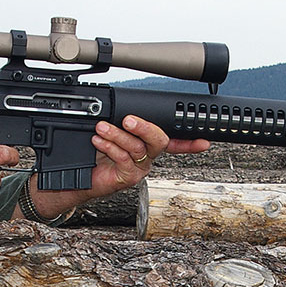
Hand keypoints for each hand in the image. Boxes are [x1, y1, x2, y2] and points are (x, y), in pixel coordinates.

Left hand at [88, 116, 208, 197]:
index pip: (174, 142)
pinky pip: (124, 159)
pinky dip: (110, 147)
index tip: (204, 142)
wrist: (81, 178)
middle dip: (145, 127)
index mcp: (148, 145)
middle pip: (159, 140)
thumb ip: (121, 123)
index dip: (190, 142)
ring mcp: (139, 168)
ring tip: (102, 127)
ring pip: (138, 148)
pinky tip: (99, 141)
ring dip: (118, 135)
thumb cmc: (96, 154)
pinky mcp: (128, 177)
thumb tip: (122, 108)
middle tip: (128, 120)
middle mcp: (147, 157)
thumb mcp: (111, 133)